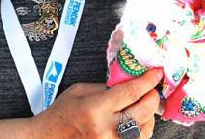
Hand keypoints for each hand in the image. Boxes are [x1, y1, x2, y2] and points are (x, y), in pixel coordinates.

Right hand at [32, 68, 162, 137]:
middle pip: (143, 111)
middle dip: (152, 96)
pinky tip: (137, 119)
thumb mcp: (79, 91)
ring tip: (143, 104)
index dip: (147, 81)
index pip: (130, 92)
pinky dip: (141, 128)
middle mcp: (106, 129)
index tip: (156, 73)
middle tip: (152, 88)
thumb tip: (127, 83)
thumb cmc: (61, 114)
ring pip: (145, 129)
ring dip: (149, 114)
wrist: (49, 138)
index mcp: (95, 109)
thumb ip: (105, 87)